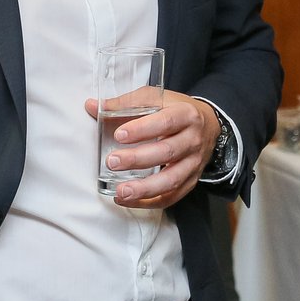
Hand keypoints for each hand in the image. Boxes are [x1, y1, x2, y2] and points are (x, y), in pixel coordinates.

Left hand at [84, 90, 220, 208]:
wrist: (208, 125)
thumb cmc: (174, 110)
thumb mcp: (155, 98)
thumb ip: (125, 103)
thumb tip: (91, 106)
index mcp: (185, 114)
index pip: (165, 122)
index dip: (142, 129)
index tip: (119, 135)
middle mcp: (193, 140)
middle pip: (167, 152)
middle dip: (138, 159)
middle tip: (112, 162)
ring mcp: (194, 163)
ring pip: (172, 180)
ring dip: (145, 188)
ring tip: (121, 191)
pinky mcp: (191, 181)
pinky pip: (172, 197)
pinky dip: (149, 202)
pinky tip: (128, 200)